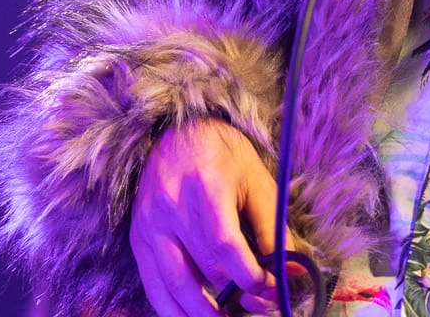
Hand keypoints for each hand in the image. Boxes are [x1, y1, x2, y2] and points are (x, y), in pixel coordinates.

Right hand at [130, 118, 285, 315]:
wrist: (180, 132)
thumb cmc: (225, 156)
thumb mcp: (258, 183)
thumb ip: (273, 229)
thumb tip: (292, 272)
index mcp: (205, 186)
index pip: (225, 245)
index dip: (250, 276)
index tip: (270, 289)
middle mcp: (171, 207)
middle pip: (204, 268)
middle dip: (234, 296)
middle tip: (257, 306)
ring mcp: (149, 224)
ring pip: (174, 284)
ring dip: (200, 314)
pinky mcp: (138, 237)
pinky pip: (152, 284)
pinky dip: (170, 309)